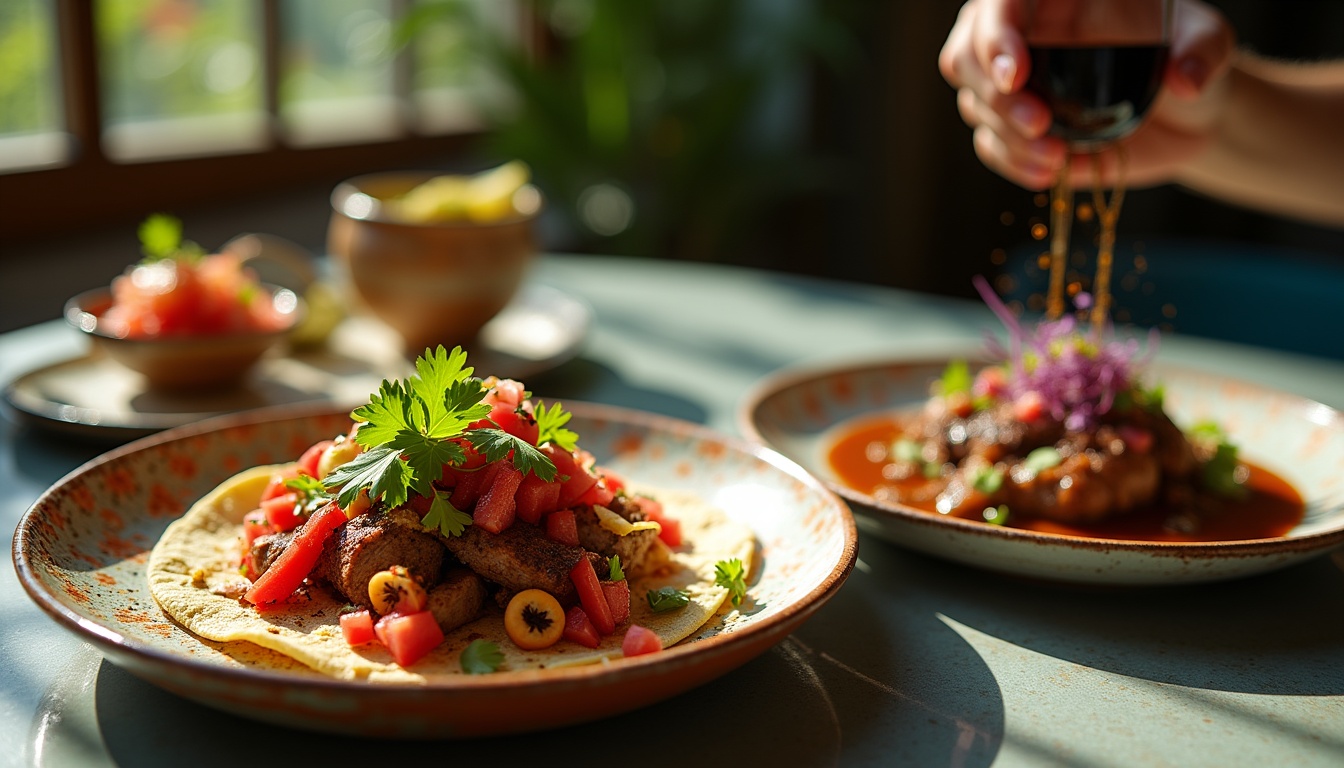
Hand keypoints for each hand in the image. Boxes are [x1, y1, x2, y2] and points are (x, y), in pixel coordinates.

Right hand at [938, 0, 1235, 189]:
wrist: (1188, 113)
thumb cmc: (1189, 57)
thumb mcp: (1209, 44)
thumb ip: (1201, 53)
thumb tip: (1183, 80)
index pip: (998, 2)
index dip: (996, 35)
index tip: (1016, 72)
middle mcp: (1023, 35)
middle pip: (964, 55)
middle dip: (993, 95)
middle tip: (1040, 124)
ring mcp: (1014, 84)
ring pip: (973, 104)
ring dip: (1006, 136)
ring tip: (1058, 157)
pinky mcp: (1015, 128)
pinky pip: (989, 145)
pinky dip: (1012, 163)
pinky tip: (1049, 172)